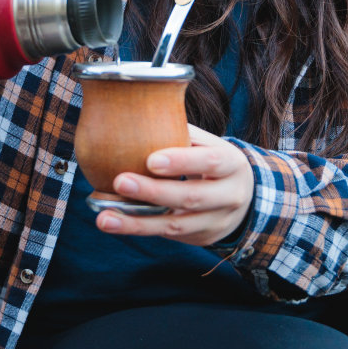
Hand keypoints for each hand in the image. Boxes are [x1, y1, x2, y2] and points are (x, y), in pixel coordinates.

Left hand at [96, 124, 253, 246]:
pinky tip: (115, 222)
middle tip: (119, 181)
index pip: (209, 162)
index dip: (181, 162)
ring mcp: (215, 221)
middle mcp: (229, 196)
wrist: (242, 196)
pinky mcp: (200, 238)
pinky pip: (167, 234)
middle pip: (190, 196)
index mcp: (231, 164)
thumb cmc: (213, 160)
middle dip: (153, 192)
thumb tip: (137, 111)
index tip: (150, 160)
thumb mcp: (208, 144)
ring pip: (175, 224)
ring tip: (105, 218)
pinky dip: (139, 227)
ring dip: (137, 221)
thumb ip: (180, 132)